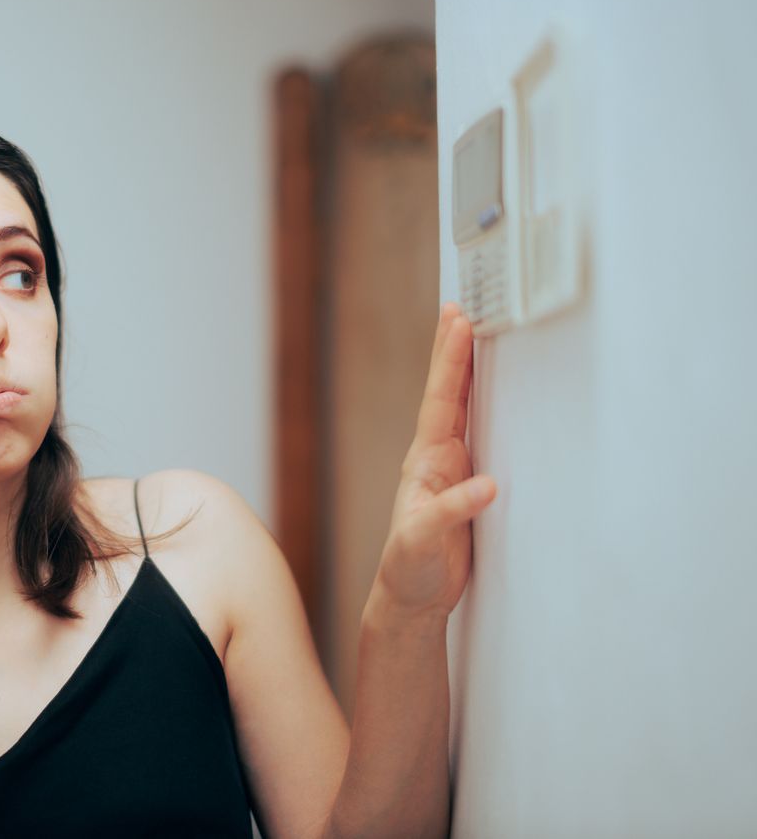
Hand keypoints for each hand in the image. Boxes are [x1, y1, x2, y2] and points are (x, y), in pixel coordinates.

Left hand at [374, 302, 496, 621]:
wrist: (410, 598)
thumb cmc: (409, 569)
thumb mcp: (422, 542)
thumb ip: (452, 513)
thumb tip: (488, 485)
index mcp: (425, 462)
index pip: (442, 401)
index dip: (450, 362)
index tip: (458, 323)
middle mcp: (437, 458)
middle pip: (449, 393)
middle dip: (454, 350)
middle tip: (459, 307)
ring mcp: (452, 469)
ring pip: (462, 410)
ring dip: (467, 372)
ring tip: (471, 333)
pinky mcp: (468, 485)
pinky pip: (480, 434)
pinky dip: (486, 407)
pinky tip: (496, 392)